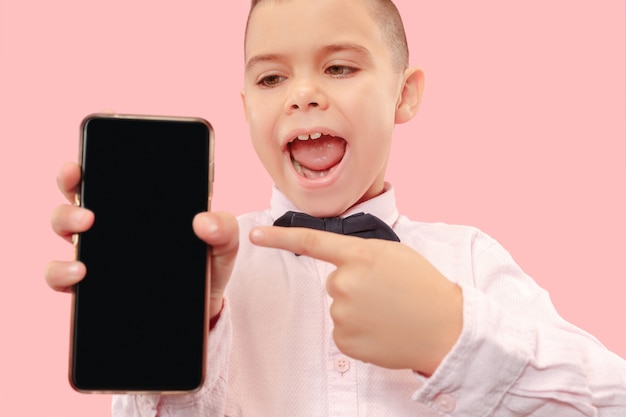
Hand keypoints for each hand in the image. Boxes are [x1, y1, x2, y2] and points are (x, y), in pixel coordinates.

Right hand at [45, 162, 238, 321]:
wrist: (202, 305)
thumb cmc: (208, 263)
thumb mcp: (222, 243)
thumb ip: (223, 227)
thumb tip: (204, 221)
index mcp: (139, 202)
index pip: (106, 172)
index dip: (87, 161)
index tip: (80, 163)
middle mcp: (111, 220)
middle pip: (76, 193)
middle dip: (70, 187)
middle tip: (89, 206)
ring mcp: (98, 249)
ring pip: (63, 227)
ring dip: (65, 223)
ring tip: (85, 229)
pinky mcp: (91, 282)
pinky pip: (61, 274)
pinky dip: (61, 272)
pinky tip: (79, 273)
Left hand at [250, 226, 462, 374]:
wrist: (445, 328)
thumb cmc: (423, 287)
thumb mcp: (394, 254)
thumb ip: (361, 253)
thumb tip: (339, 267)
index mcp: (358, 255)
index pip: (311, 242)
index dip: (279, 237)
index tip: (255, 235)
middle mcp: (344, 283)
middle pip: (334, 282)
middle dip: (354, 285)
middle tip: (385, 293)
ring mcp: (342, 314)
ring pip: (339, 308)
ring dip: (358, 310)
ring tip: (388, 312)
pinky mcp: (344, 341)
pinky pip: (343, 332)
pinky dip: (359, 332)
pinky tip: (381, 330)